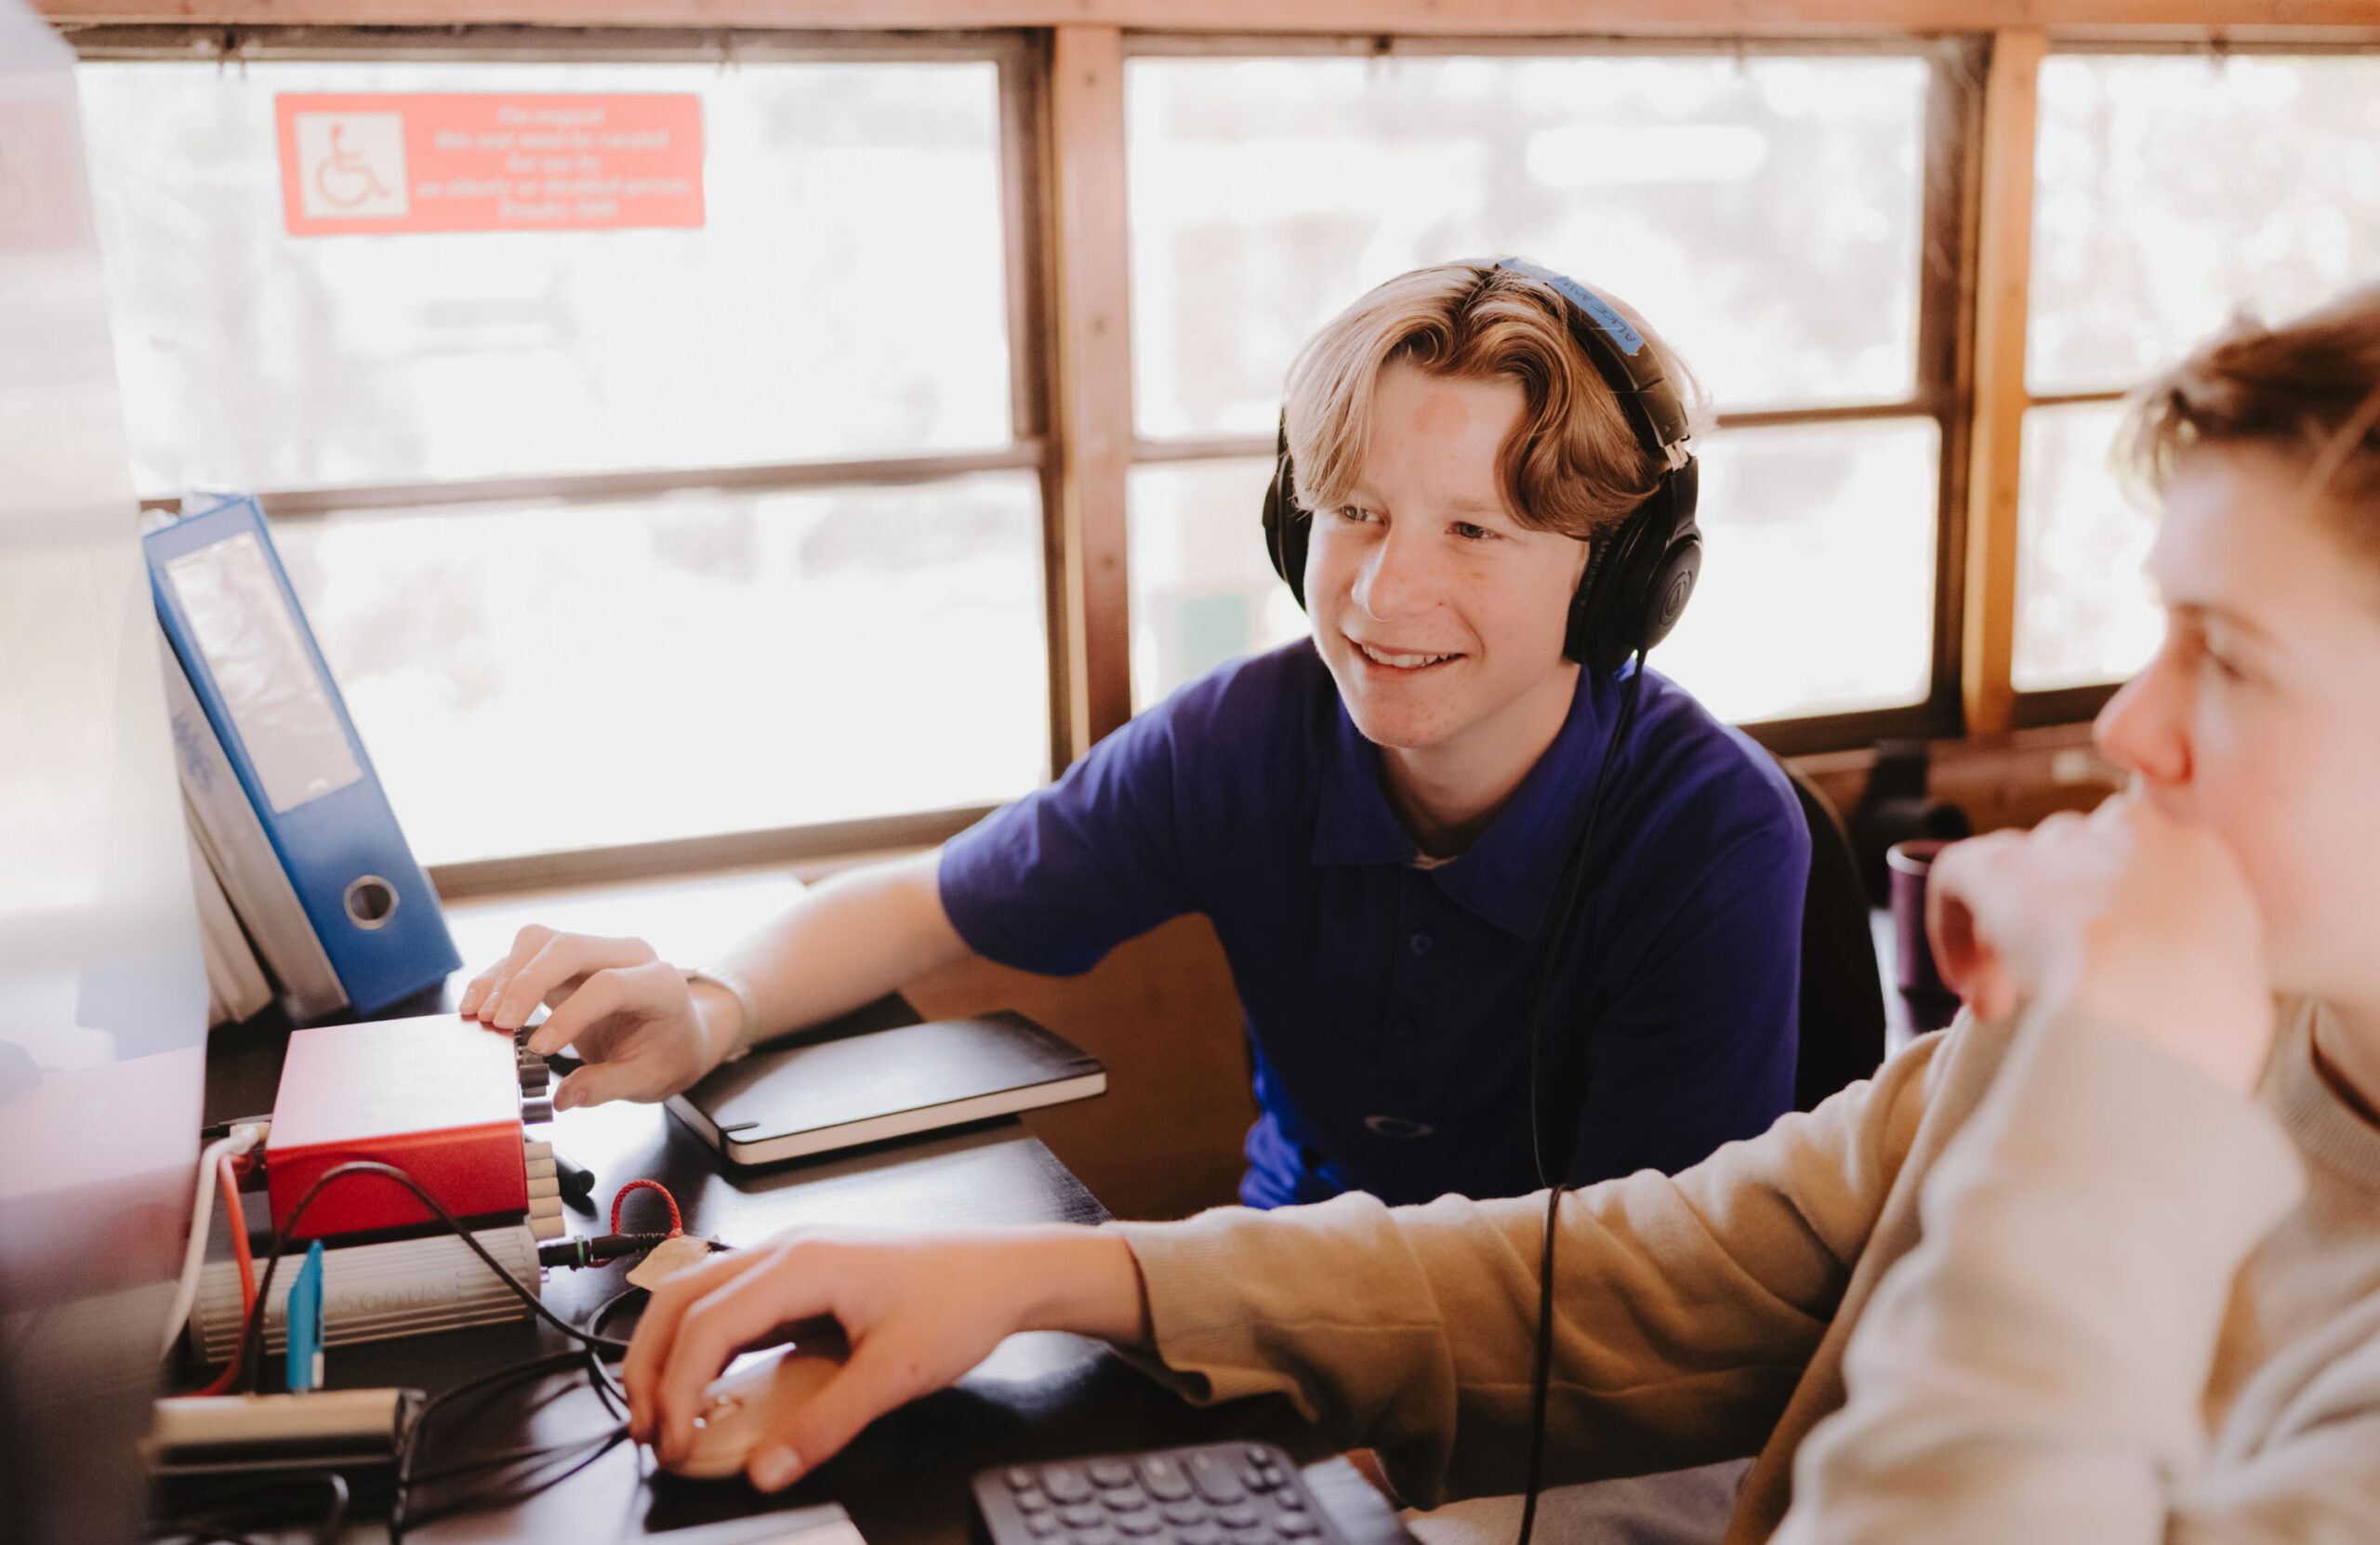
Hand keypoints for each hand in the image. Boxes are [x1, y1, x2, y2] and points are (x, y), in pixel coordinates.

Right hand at [458, 926, 735, 1108]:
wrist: (676, 1035)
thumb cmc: (667, 1055)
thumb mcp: (648, 1079)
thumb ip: (607, 1086)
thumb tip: (563, 1097)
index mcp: (659, 982)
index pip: (608, 984)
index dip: (571, 1014)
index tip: (541, 1049)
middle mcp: (626, 955)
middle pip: (569, 947)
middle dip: (526, 982)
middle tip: (499, 1023)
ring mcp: (595, 952)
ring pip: (540, 941)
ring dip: (505, 976)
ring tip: (484, 1017)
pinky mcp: (567, 962)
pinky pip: (526, 956)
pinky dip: (497, 977)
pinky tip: (477, 1006)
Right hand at [623, 1226, 1149, 1490]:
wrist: (1004, 1271)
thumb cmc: (960, 1301)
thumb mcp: (896, 1375)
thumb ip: (826, 1426)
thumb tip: (768, 1470)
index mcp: (803, 1263)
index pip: (707, 1324)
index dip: (676, 1388)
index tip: (673, 1443)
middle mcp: (786, 1250)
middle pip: (681, 1298)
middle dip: (649, 1366)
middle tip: (647, 1430)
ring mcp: (792, 1259)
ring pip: (697, 1294)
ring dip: (669, 1350)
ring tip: (662, 1411)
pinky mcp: (802, 1277)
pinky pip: (730, 1303)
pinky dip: (702, 1343)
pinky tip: (705, 1384)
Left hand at [1926, 794, 2272, 1091]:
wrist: (2157, 1034)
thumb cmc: (2204, 1044)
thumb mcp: (2232, 998)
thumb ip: (2193, 968)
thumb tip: (2157, 985)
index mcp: (2203, 860)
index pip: (2138, 869)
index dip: (2107, 922)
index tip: (2099, 979)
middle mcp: (2136, 835)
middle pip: (2073, 865)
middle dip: (2053, 925)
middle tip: (2043, 994)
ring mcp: (2067, 846)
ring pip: (2018, 871)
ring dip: (2005, 934)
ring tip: (2003, 1004)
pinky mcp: (2003, 869)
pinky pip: (1958, 875)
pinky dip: (1950, 926)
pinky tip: (1966, 983)